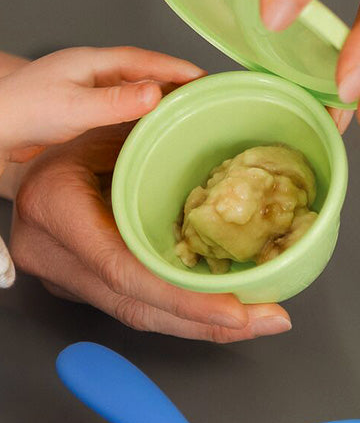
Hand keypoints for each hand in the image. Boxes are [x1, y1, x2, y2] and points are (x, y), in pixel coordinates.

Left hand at [0, 47, 203, 164]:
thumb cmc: (24, 113)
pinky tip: (154, 122)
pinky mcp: (82, 106)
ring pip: (135, 87)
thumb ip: (118, 102)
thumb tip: (157, 92)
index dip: (178, 68)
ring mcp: (87, 88)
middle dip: (176, 79)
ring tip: (189, 107)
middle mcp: (92, 71)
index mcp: (92, 62)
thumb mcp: (76, 108)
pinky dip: (145, 110)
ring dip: (163, 94)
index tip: (206, 77)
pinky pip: (124, 103)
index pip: (145, 59)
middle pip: (144, 70)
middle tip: (206, 93)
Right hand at [8, 127, 291, 340]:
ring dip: (206, 326)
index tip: (236, 312)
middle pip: (140, 308)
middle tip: (269, 320)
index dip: (184, 299)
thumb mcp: (104, 122)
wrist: (26, 158)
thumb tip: (212, 96)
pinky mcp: (85, 288)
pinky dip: (188, 314)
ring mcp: (68, 278)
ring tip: (261, 320)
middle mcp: (56, 255)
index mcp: (57, 210)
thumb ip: (149, 127)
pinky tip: (231, 315)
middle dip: (210, 323)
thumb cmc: (65, 132)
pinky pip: (140, 308)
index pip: (125, 270)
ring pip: (143, 317)